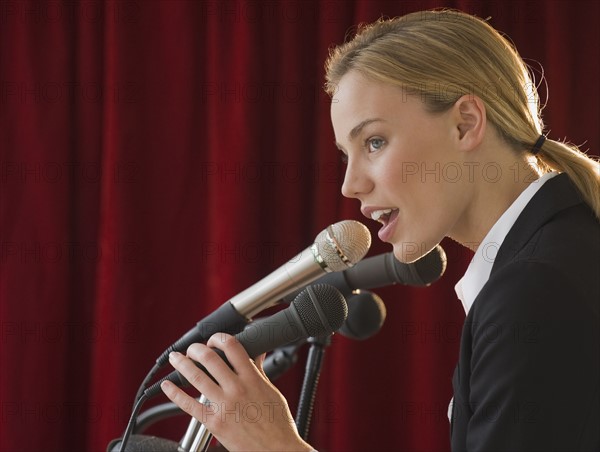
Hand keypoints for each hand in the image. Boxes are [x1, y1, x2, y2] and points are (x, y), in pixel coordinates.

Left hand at [161, 333, 313, 451]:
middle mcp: (236, 389)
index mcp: (252, 378)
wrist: (277, 450)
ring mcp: (223, 405)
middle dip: (196, 349)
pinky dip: (175, 393)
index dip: (219, 338)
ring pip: (196, 377)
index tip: (214, 340)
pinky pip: (188, 405)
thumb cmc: (277, 423)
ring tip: (175, 359)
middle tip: (192, 349)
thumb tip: (258, 353)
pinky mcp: (213, 422)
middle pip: (210, 358)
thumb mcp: (271, 390)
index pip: (232, 347)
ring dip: (182, 364)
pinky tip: (167, 386)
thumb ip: (259, 370)